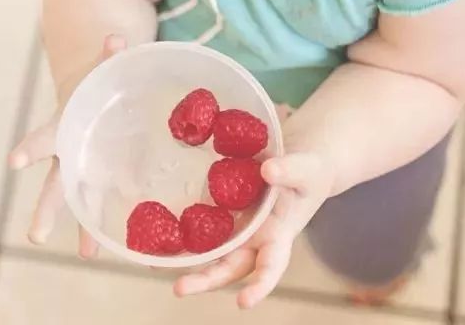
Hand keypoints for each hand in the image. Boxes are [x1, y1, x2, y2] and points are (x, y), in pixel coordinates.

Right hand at [7, 34, 126, 258]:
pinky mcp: (101, 175)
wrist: (88, 90)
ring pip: (77, 202)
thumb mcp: (99, 66)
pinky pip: (103, 201)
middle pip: (52, 185)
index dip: (29, 148)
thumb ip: (108, 56)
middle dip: (45, 210)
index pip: (41, 137)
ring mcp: (81, 168)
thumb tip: (117, 40)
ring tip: (87, 255)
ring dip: (81, 228)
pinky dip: (109, 220)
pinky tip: (119, 244)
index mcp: (61, 125)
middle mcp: (65, 154)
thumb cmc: (92, 79)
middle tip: (36, 236)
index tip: (14, 163)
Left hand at [174, 111, 335, 308]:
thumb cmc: (310, 171)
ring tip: (154, 263)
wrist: (300, 162)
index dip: (259, 286)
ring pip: (209, 251)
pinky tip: (155, 233)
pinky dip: (181, 232)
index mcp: (279, 236)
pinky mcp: (222, 212)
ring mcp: (236, 227)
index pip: (271, 267)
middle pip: (229, 267)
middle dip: (205, 280)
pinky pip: (200, 225)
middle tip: (179, 289)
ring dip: (185, 260)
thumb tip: (268, 172)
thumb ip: (291, 170)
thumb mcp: (308, 169)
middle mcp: (254, 239)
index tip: (243, 302)